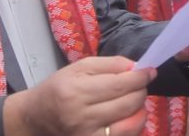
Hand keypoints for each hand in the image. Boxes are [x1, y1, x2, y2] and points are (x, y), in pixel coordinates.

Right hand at [3, 55, 154, 135]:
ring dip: (140, 109)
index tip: (150, 71)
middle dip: (141, 91)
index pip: (120, 84)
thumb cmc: (60, 87)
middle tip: (141, 83)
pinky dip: (134, 125)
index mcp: (76, 92)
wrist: (37, 117)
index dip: (140, 77)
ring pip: (130, 124)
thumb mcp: (80, 67)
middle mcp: (81, 117)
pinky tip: (129, 114)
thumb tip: (136, 67)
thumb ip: (110, 64)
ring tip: (134, 99)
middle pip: (128, 104)